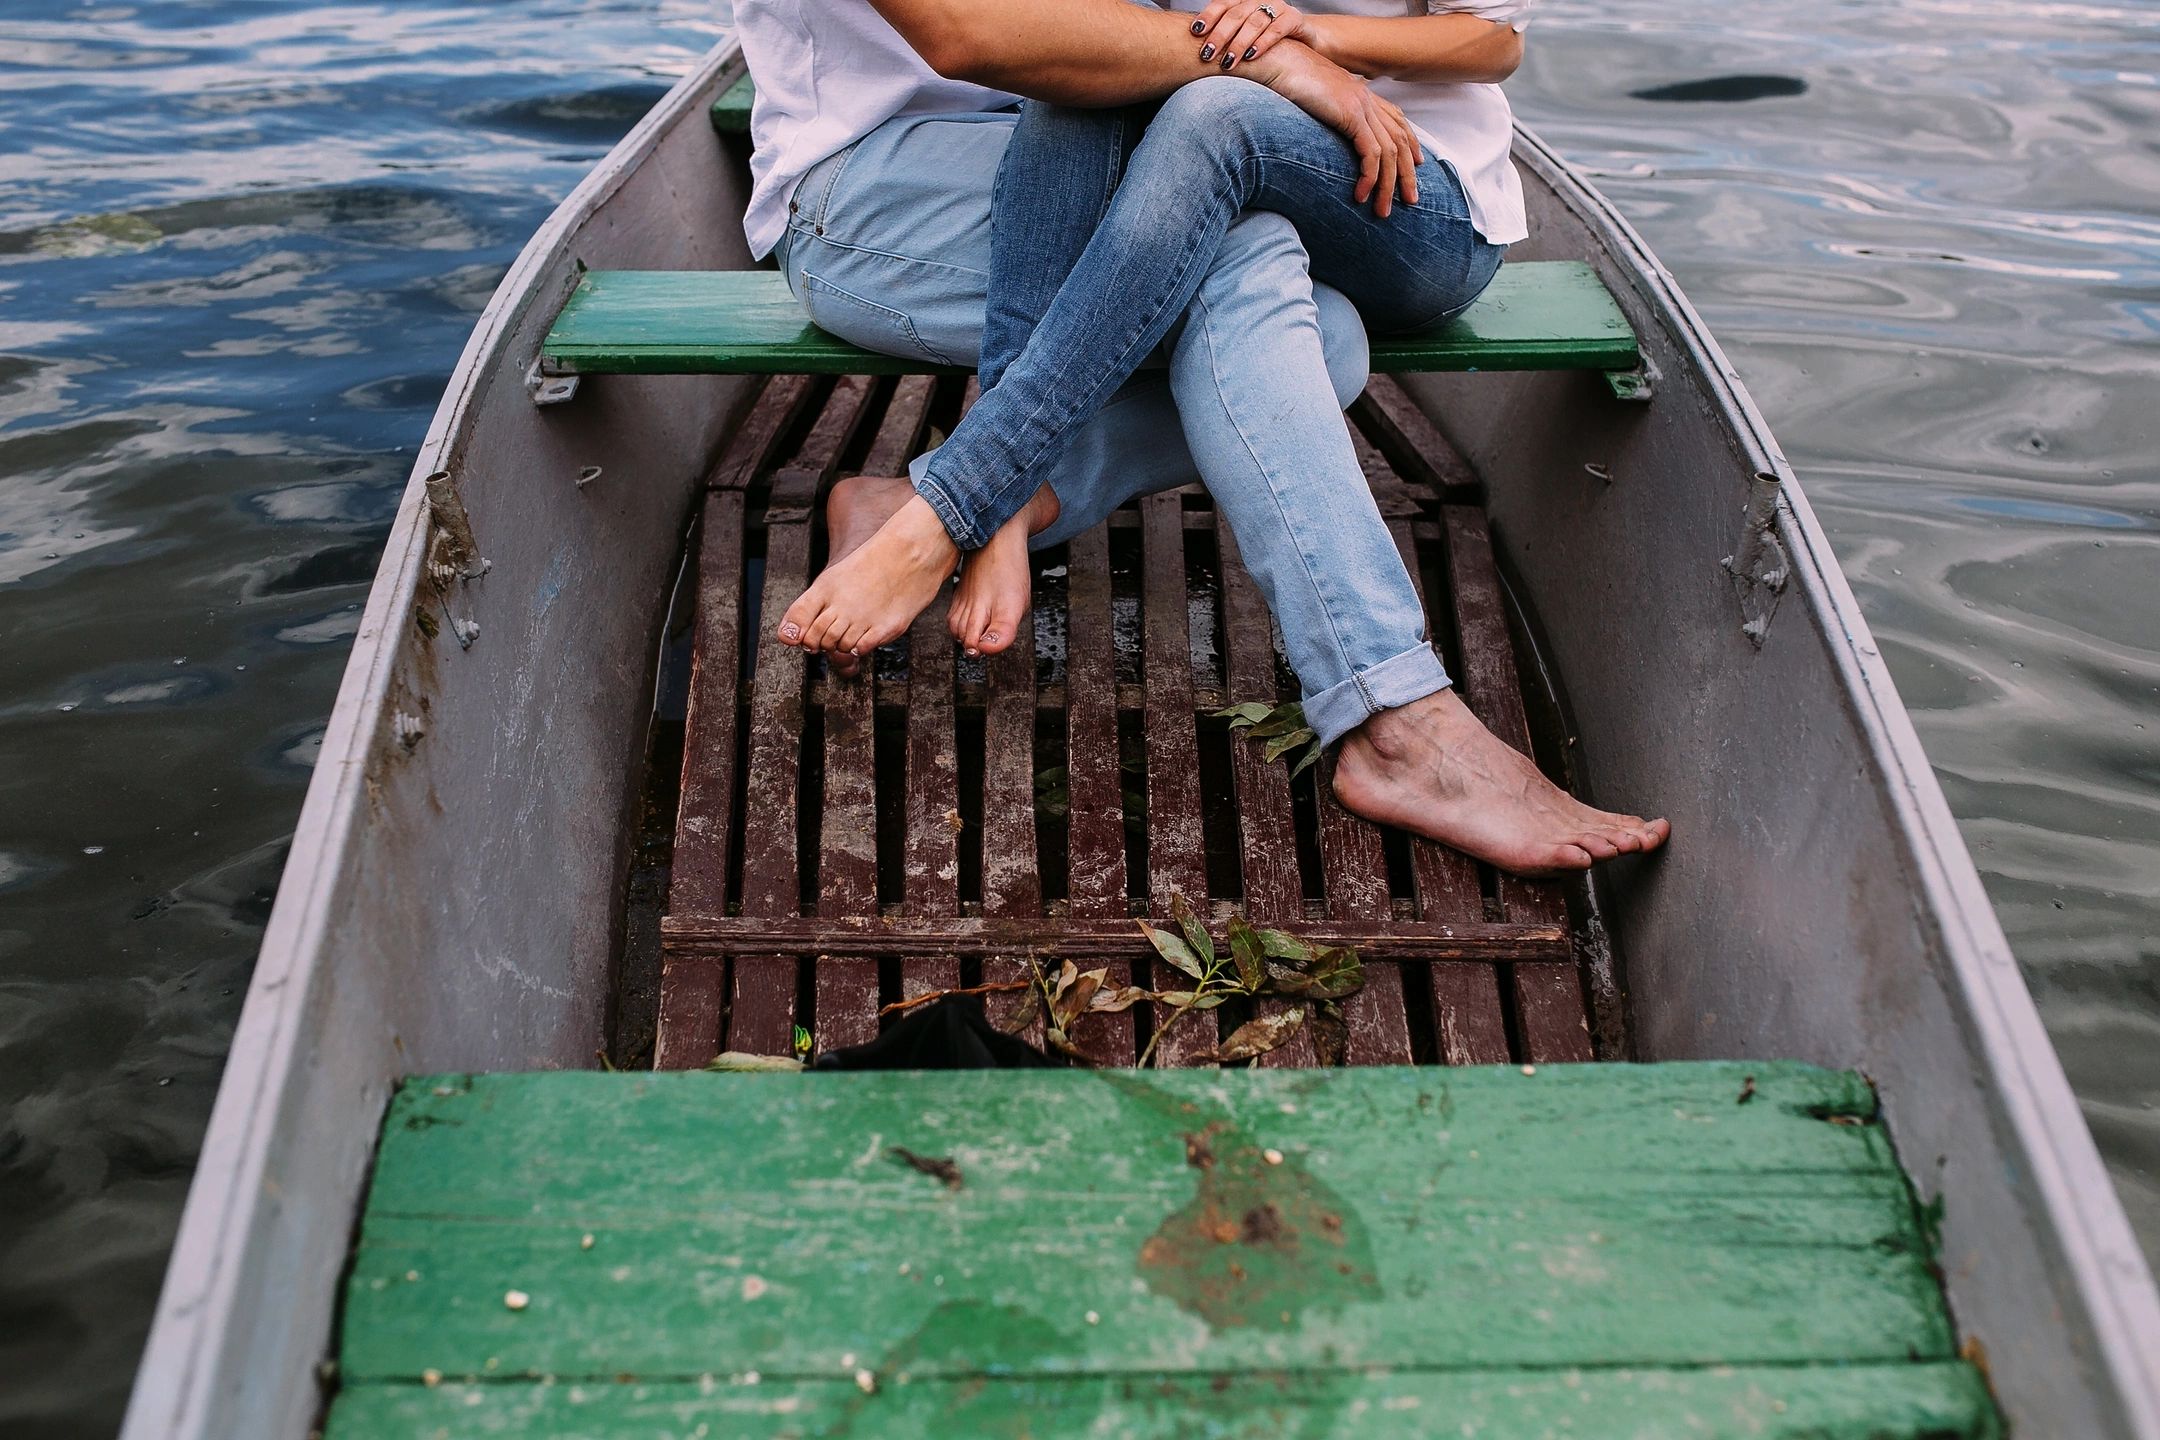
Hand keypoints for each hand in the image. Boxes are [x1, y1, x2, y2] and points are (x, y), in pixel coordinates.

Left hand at [1188, 0, 1309, 70]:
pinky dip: (1263, 43)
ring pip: (1255, 22)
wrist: (1303, 40)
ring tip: (1228, 62)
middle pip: (1236, 14)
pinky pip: (1277, 29)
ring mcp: (1278, 8)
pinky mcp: (1294, 19)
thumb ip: (1225, 37)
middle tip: (1207, 54)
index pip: (1222, 4)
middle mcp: (1259, 1)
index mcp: (1243, 2)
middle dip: (1220, 35)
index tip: (1195, 31)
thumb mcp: (1244, 35)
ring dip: (1239, 43)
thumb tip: (1196, 51)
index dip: (1208, 16)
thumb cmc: (1266, 40)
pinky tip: (1252, 55)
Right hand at [1241, 41, 1422, 215]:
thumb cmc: (1286, 80)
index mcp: (1360, 93)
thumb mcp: (1313, 100)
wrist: (1278, 61)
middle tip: (1411, 200)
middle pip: (1399, 140)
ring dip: (1388, 186)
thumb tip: (1325, 130)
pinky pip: (1370, 153)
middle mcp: (1367, 98)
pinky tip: (1362, 195)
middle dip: (1407, 174)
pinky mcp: (1351, 116)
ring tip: (1382, 210)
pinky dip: (1370, 178)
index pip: (1396, 119)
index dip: (1410, 142)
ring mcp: (1361, 106)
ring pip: (1389, 153)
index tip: (1417, 164)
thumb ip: (1327, 113)